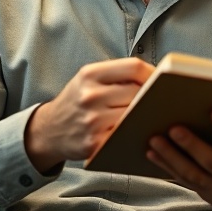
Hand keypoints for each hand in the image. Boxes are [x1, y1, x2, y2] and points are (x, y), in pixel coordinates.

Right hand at [25, 57, 154, 172]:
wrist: (49, 129)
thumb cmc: (77, 100)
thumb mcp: (88, 78)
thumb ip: (116, 75)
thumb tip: (155, 76)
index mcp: (90, 74)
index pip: (133, 67)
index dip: (153, 72)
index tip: (162, 78)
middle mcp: (90, 95)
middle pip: (137, 92)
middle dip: (151, 96)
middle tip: (162, 99)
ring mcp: (92, 120)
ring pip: (134, 114)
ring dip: (146, 116)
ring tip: (154, 114)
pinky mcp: (95, 143)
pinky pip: (125, 135)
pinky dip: (135, 132)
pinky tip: (139, 130)